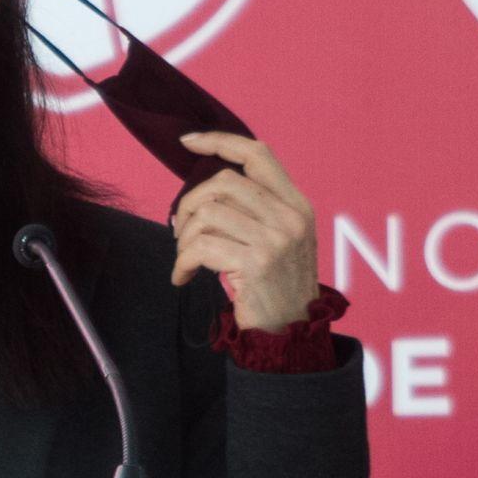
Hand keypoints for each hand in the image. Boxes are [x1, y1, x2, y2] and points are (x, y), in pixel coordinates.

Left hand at [169, 132, 319, 332]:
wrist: (290, 337)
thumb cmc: (274, 287)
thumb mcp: (278, 239)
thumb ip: (254, 209)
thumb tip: (203, 186)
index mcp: (297, 205)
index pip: (257, 154)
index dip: (220, 141)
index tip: (187, 142)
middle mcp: (290, 217)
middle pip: (223, 181)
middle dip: (189, 202)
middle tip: (180, 229)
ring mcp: (275, 239)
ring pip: (207, 212)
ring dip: (184, 237)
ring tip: (186, 257)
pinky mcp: (256, 263)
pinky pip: (200, 246)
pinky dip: (182, 261)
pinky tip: (183, 276)